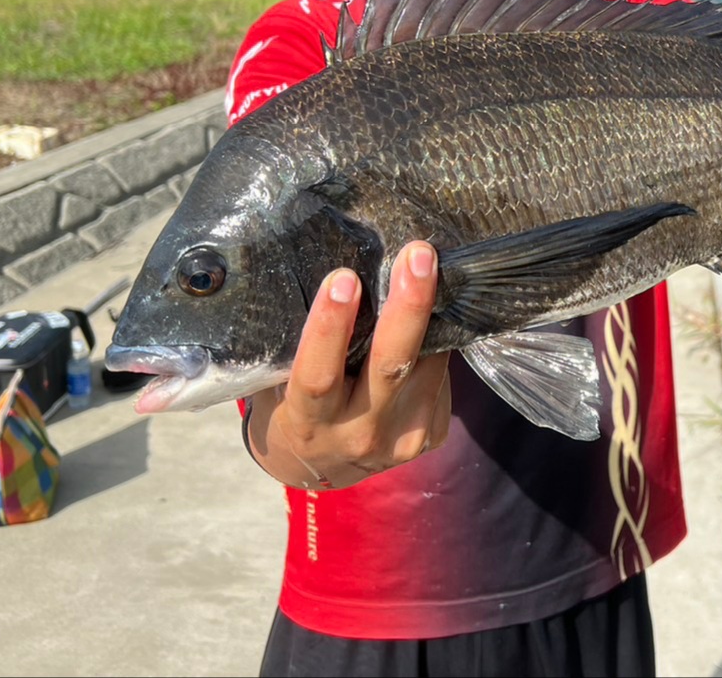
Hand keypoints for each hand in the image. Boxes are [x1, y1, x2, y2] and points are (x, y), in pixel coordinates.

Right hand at [246, 242, 450, 489]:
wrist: (322, 466)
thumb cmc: (293, 406)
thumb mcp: (280, 384)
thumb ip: (303, 346)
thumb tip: (339, 276)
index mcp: (309, 422)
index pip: (319, 375)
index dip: (331, 327)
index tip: (343, 278)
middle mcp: (359, 435)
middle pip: (391, 367)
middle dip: (409, 306)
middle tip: (419, 255)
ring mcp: (402, 440)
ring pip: (427, 366)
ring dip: (433, 312)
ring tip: (429, 264)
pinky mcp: (431, 434)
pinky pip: (440, 376)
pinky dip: (437, 341)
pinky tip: (432, 312)